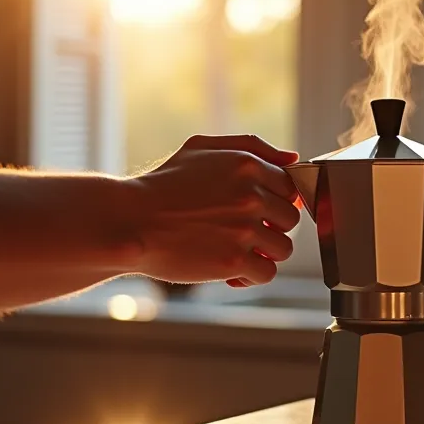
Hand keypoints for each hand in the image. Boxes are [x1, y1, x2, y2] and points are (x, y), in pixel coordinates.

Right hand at [130, 134, 300, 286]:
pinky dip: (251, 276)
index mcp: (247, 165)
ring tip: (236, 251)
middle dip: (270, 228)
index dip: (275, 203)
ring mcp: (244, 229)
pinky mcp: (234, 260)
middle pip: (290, 219)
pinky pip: (267, 272)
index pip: (290, 188)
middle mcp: (251, 195)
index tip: (257, 212)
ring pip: (283, 248)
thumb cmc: (163, 185)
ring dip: (263, 253)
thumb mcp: (202, 148)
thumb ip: (251, 147)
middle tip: (241, 232)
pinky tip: (231, 271)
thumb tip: (292, 160)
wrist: (130, 220)